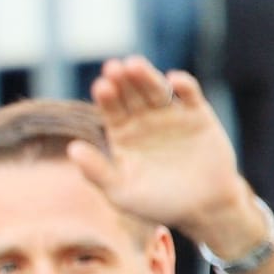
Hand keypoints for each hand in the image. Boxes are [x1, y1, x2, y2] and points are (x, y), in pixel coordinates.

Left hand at [68, 55, 263, 253]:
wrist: (202, 209)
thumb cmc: (156, 203)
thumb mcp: (122, 192)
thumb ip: (97, 171)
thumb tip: (71, 150)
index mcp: (121, 132)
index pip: (111, 108)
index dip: (106, 96)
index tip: (101, 86)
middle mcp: (143, 119)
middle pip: (131, 93)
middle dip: (122, 80)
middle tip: (114, 68)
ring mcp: (171, 114)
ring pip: (156, 88)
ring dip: (146, 76)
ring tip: (135, 65)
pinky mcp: (198, 115)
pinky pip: (190, 96)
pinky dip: (184, 86)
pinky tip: (174, 80)